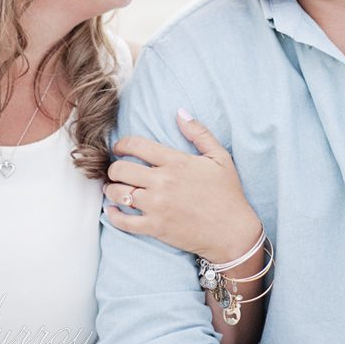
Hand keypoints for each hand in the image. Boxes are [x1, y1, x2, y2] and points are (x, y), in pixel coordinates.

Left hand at [105, 109, 261, 262]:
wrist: (233, 232)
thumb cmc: (227, 193)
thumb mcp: (220, 157)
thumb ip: (199, 132)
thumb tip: (180, 112)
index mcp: (176, 162)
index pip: (137, 145)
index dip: (122, 144)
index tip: (119, 148)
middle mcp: (163, 182)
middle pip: (121, 169)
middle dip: (114, 168)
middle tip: (117, 171)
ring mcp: (157, 205)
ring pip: (118, 193)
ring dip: (112, 190)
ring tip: (114, 189)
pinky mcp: (155, 227)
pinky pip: (123, 221)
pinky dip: (113, 215)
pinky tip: (114, 211)